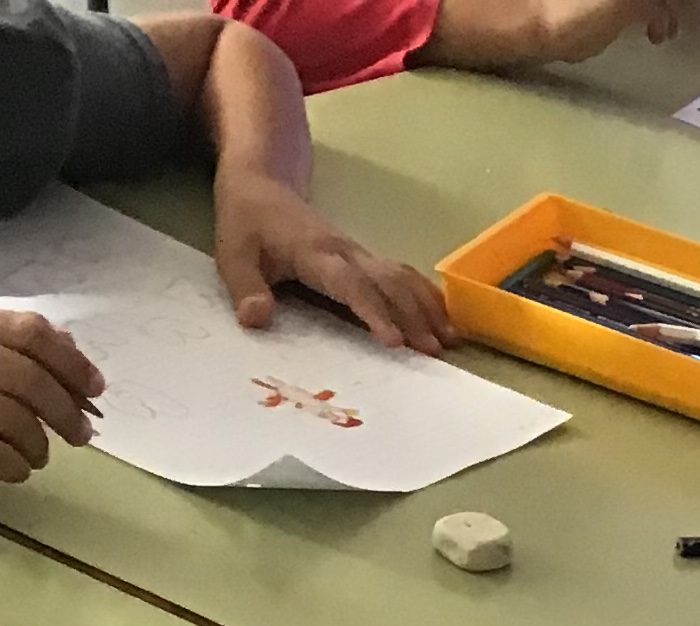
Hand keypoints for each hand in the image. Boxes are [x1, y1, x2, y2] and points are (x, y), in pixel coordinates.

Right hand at [0, 308, 102, 481]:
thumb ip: (19, 343)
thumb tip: (70, 348)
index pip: (31, 334)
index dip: (70, 362)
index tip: (96, 389)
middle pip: (28, 380)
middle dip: (63, 412)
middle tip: (81, 434)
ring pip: (13, 420)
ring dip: (38, 444)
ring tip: (40, 454)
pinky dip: (16, 466)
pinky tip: (18, 468)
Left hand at [212, 175, 450, 353]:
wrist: (260, 183)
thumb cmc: (246, 222)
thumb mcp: (232, 254)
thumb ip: (245, 287)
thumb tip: (255, 319)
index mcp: (314, 253)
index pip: (350, 283)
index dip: (373, 311)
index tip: (394, 341)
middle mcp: (345, 251)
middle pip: (387, 281)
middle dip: (413, 315)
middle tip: (434, 351)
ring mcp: (359, 252)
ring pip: (401, 276)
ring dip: (427, 307)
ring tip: (450, 340)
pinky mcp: (365, 257)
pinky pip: (402, 274)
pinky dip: (426, 296)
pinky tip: (444, 318)